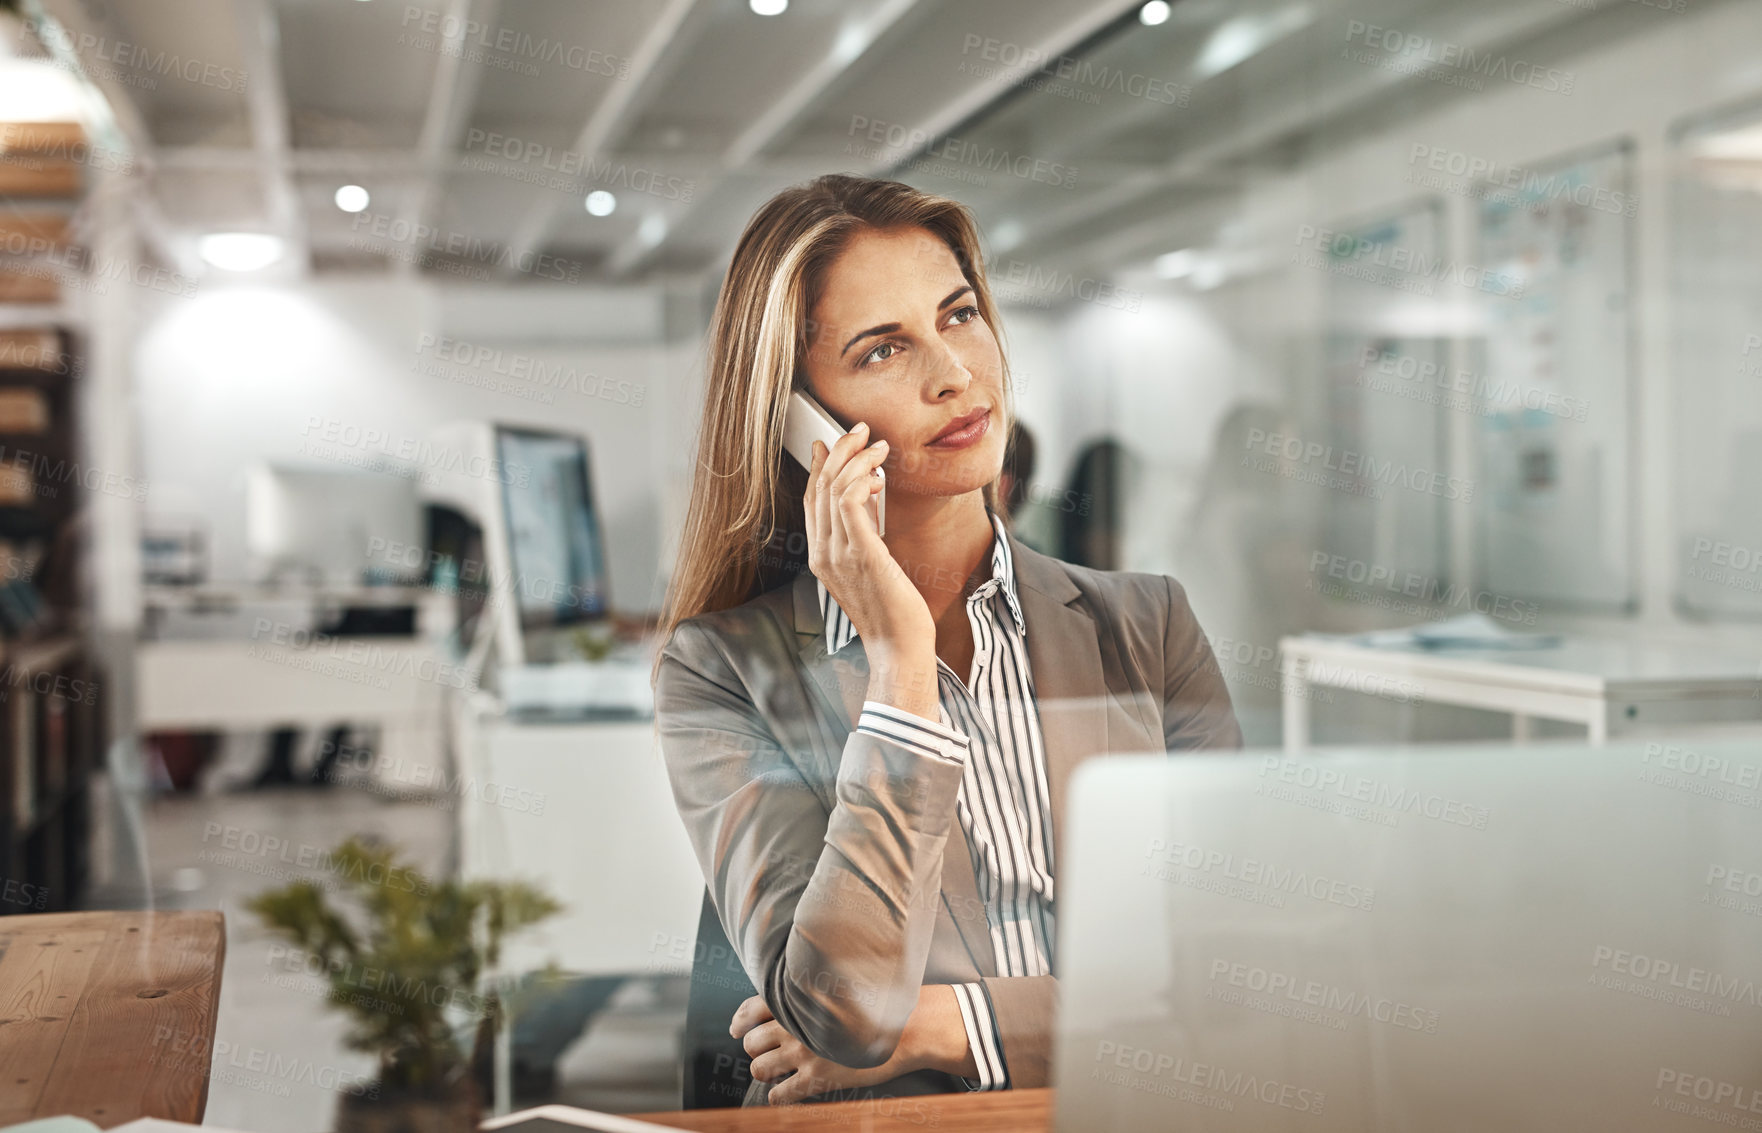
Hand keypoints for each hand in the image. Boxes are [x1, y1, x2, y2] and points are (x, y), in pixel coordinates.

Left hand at [731, 993, 917, 1104]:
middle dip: (757, 1049)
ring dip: (765, 1071)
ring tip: (778, 1071)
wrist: (905, 1029)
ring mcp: (803, 1052)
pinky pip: (779, 1096)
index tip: (737, 1028)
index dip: (740, 1021)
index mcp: (799, 999)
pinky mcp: (816, 1078)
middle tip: (770, 1052)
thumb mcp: (837, 992)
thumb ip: (809, 997)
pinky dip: (778, 1097)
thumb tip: (783, 1006)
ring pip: (758, 1068)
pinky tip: (787, 1093)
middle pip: (751, 1042)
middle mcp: (795, 1024)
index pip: (752, 1008)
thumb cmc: (875, 1008)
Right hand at [804, 425, 936, 719]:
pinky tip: (878, 475)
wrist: (898, 647)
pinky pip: (849, 503)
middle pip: (819, 487)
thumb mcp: (872, 564)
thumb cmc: (892, 611)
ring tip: (878, 446)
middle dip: (840, 450)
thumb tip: (868, 494)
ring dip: (856, 458)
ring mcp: (838, 554)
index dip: (823, 465)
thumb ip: (864, 532)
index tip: (838, 441)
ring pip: (833, 488)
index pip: (813, 499)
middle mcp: (823, 553)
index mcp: (822, 556)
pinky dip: (861, 479)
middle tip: (861, 431)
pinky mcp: (861, 553)